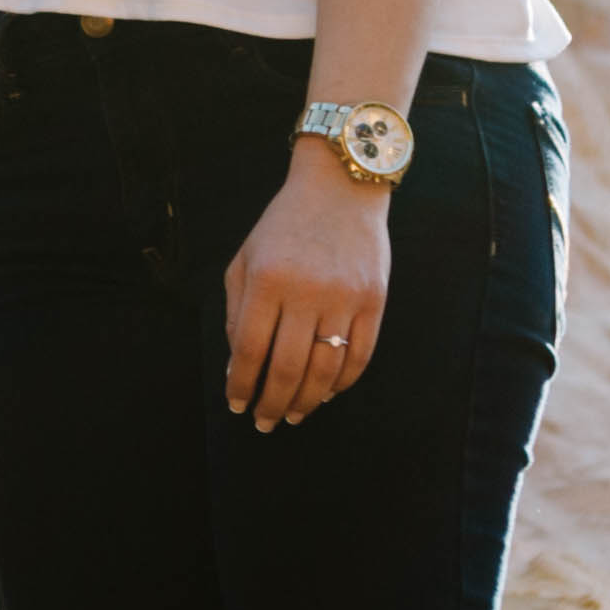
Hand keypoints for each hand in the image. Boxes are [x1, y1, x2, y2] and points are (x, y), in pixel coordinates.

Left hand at [222, 158, 391, 430]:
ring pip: (325, 369)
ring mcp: (344, 297)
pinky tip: (326, 393)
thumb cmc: (283, 225)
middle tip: (265, 422)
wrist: (341, 187)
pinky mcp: (374, 300)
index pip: (249, 349)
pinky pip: (359, 355)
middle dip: (273, 403)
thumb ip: (236, 311)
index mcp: (266, 279)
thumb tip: (237, 367)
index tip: (237, 405)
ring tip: (294, 415)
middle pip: (287, 367)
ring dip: (307, 401)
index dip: (241, 384)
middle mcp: (306, 291)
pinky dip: (342, 382)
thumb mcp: (245, 258)